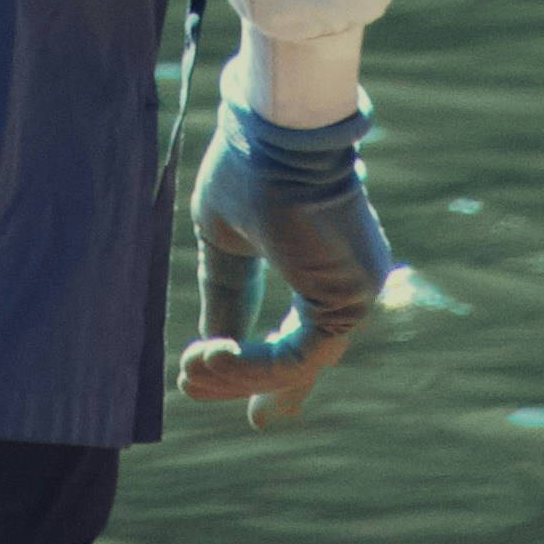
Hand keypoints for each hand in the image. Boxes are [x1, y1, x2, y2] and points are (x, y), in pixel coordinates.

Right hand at [179, 92, 395, 421]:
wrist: (276, 130)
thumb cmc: (248, 165)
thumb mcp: (225, 243)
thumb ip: (226, 296)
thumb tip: (213, 347)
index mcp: (320, 262)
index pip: (300, 331)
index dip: (270, 370)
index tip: (256, 412)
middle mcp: (344, 282)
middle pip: (302, 356)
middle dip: (262, 387)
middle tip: (222, 406)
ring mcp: (354, 293)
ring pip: (293, 362)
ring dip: (236, 373)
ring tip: (189, 371)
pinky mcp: (350, 301)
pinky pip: (298, 356)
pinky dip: (252, 364)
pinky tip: (212, 355)